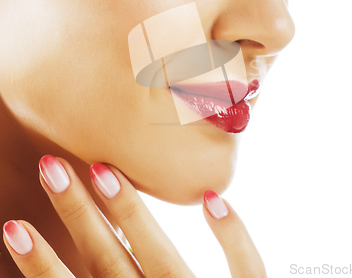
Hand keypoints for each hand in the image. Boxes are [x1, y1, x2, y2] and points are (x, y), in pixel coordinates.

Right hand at [2, 155, 266, 276]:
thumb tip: (81, 268)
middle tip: (51, 167)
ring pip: (159, 254)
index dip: (45, 264)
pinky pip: (244, 266)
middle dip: (78, 214)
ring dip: (128, 211)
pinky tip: (211, 199)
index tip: (16, 226)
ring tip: (98, 169)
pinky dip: (232, 235)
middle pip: (109, 259)